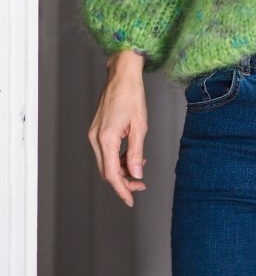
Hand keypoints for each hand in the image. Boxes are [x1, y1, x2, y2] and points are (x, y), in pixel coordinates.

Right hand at [88, 50, 147, 206]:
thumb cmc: (132, 95)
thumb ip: (136, 152)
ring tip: (140, 166)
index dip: (122, 189)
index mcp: (106, 138)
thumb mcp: (140, 126)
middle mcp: (96, 138)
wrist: (122, 75)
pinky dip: (118, 157)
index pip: (112, 174)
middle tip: (141, 185)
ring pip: (106, 162)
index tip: (131, 200)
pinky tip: (132, 155)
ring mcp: (94, 134)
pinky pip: (106, 151)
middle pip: (107, 171)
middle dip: (124, 181)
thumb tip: (136, 173)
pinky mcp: (97, 130)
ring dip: (122, 169)